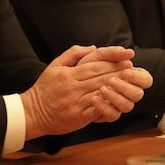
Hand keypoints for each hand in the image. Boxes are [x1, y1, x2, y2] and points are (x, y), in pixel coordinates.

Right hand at [21, 45, 151, 139]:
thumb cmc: (45, 88)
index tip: (125, 59)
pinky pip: (96, 110)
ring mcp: (75, 102)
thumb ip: (72, 54)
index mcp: (68, 74)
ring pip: (100, 92)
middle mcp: (72, 87)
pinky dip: (108, 105)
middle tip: (133, 70)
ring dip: (117, 88)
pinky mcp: (77, 117)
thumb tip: (93, 47)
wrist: (32, 112)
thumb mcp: (54, 66)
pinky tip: (118, 101)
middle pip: (100, 77)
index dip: (112, 62)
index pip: (94, 65)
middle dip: (118, 73)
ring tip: (130, 84)